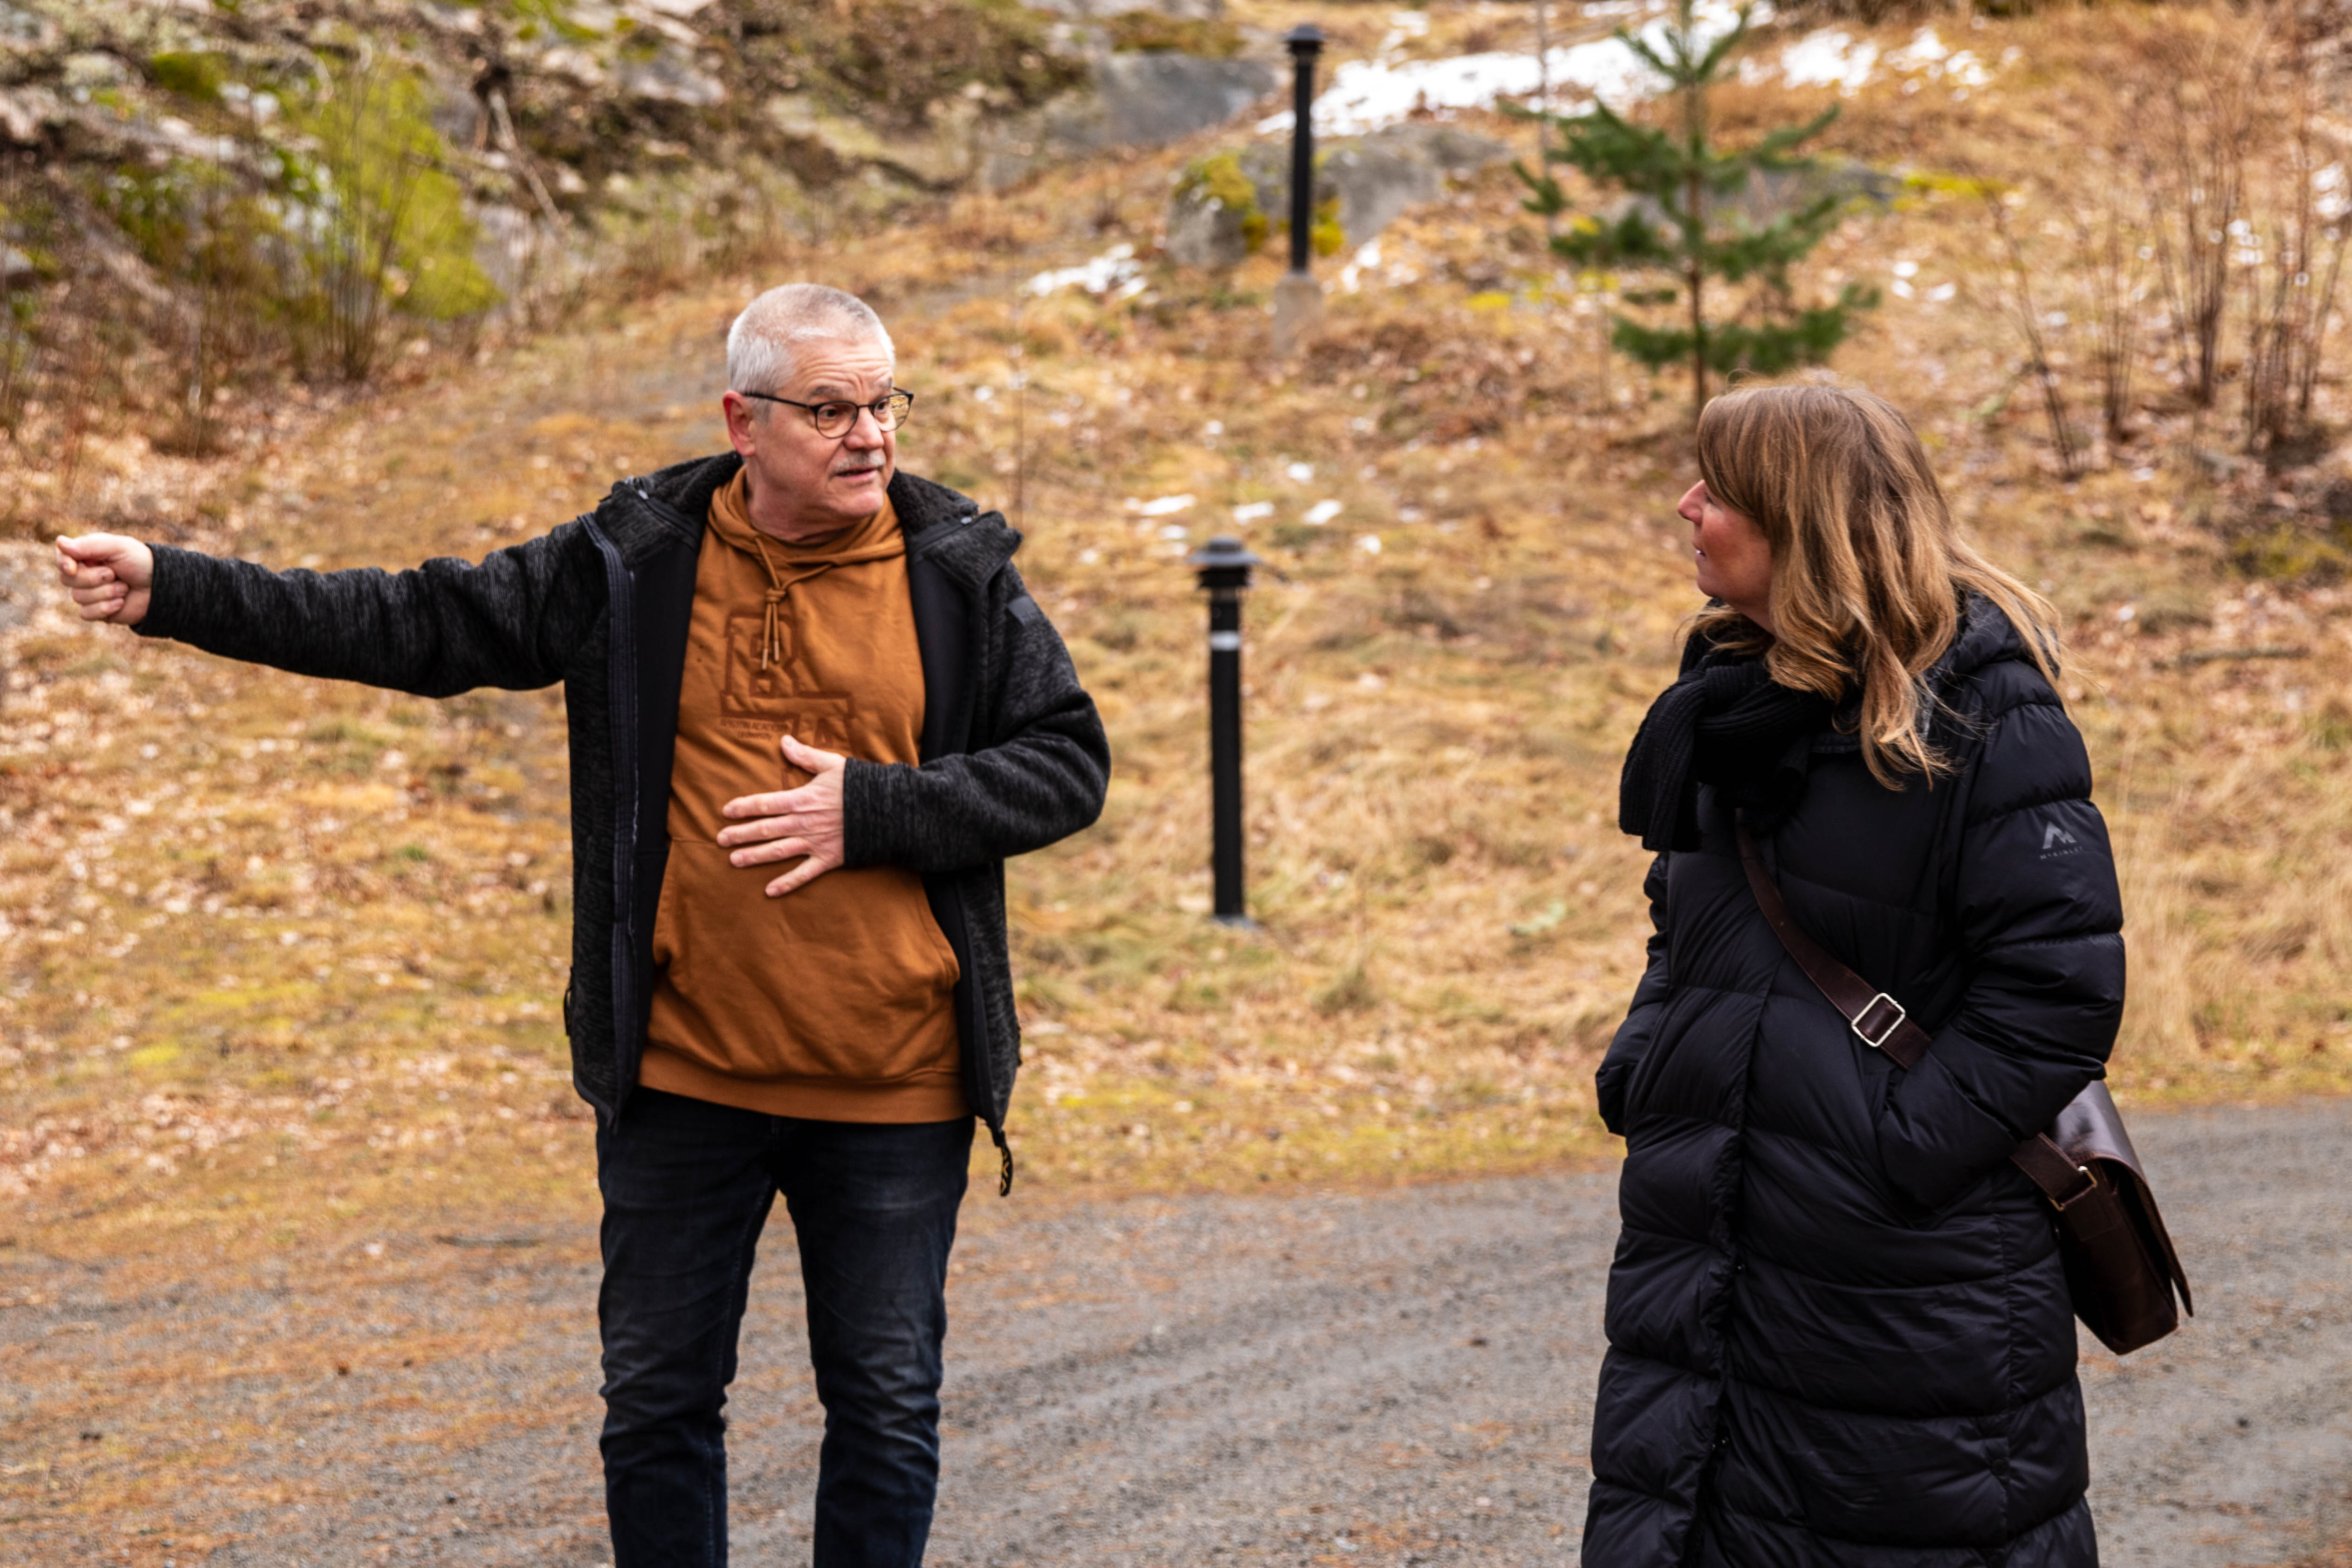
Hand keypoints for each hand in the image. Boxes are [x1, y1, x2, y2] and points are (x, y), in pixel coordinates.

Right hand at [55, 534, 154, 625]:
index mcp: (86, 555)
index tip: (71, 567)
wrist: (161, 588)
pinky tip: (121, 602)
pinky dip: (105, 608)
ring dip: (105, 593)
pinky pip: (86, 613)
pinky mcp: (96, 610)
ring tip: (124, 587)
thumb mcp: (119, 547)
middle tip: (114, 574)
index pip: (61, 557)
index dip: (63, 563)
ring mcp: (88, 593)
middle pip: (66, 579)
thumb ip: (90, 545)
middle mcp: (83, 573)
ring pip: (78, 597)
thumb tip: (59, 542)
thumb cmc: (141, 563)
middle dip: (92, 578)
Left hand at [716, 734, 847, 896]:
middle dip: (740, 834)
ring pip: (778, 851)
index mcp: (802, 799)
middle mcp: (804, 822)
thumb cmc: (861, 786)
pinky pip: (804, 874)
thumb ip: (805, 756)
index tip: (726, 811)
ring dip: (754, 856)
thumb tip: (783, 741)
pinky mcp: (828, 858)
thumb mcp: (833, 764)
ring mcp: (815, 842)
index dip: (743, 807)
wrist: (889, 810)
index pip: (765, 803)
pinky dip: (787, 883)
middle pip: (765, 829)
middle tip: (720, 839)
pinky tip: (770, 891)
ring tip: (734, 861)